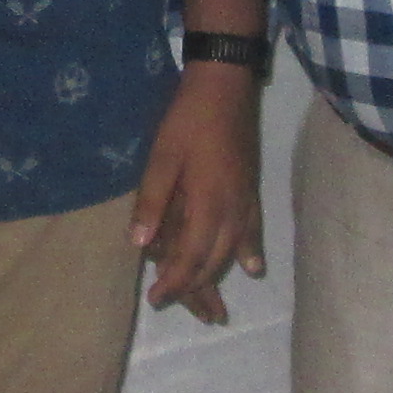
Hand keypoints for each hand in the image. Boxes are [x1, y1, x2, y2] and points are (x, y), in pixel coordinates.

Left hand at [132, 62, 264, 322]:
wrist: (226, 86)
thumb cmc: (188, 119)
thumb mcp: (161, 157)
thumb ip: (152, 201)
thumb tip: (139, 244)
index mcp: (206, 204)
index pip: (190, 258)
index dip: (173, 283)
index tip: (155, 299)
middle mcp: (231, 210)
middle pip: (212, 262)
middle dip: (193, 288)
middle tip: (169, 302)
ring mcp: (245, 201)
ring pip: (232, 252)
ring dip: (219, 277)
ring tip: (210, 306)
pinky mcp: (251, 191)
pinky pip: (252, 232)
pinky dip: (250, 253)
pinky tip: (252, 269)